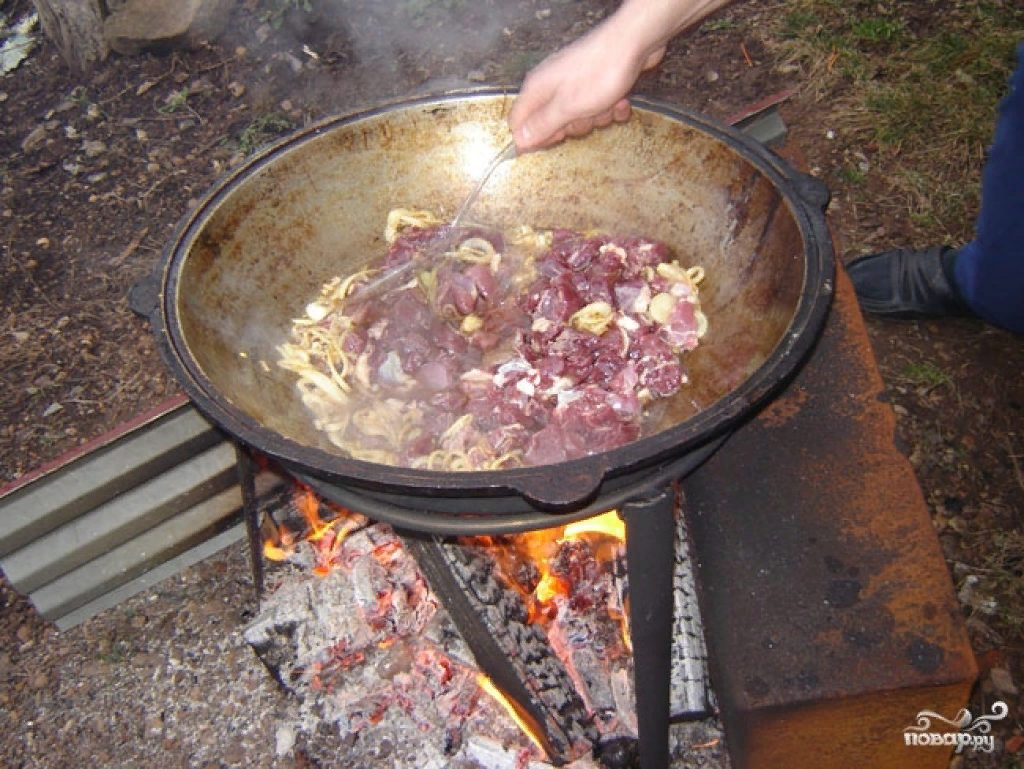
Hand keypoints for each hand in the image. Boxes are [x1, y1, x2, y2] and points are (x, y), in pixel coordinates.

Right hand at [508, 21, 664, 151]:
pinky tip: (620, 100)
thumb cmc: (599, 74)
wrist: (635, 44)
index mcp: (537, 89)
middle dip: (573, 127)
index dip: (534, 137)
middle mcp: (552, 84)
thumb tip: (519, 140)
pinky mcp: (595, 82)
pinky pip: (597, 107)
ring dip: (596, 118)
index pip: (519, 122)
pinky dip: (611, 108)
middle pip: (552, 123)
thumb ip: (542, 125)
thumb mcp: (567, 108)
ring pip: (578, 117)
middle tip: (585, 117)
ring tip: (606, 103)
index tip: (556, 140)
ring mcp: (574, 83)